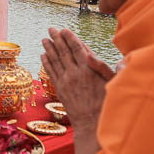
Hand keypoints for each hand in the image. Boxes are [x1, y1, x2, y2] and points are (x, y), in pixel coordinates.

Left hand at [41, 28, 114, 153]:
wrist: (92, 124)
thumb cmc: (106, 103)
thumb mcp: (110, 83)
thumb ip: (101, 67)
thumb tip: (89, 53)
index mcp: (88, 70)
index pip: (76, 49)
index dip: (69, 38)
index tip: (64, 30)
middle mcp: (75, 74)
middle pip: (63, 52)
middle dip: (56, 39)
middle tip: (51, 29)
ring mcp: (65, 82)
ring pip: (55, 61)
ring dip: (49, 48)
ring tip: (44, 39)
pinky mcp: (60, 90)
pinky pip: (51, 73)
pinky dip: (46, 63)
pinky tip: (43, 56)